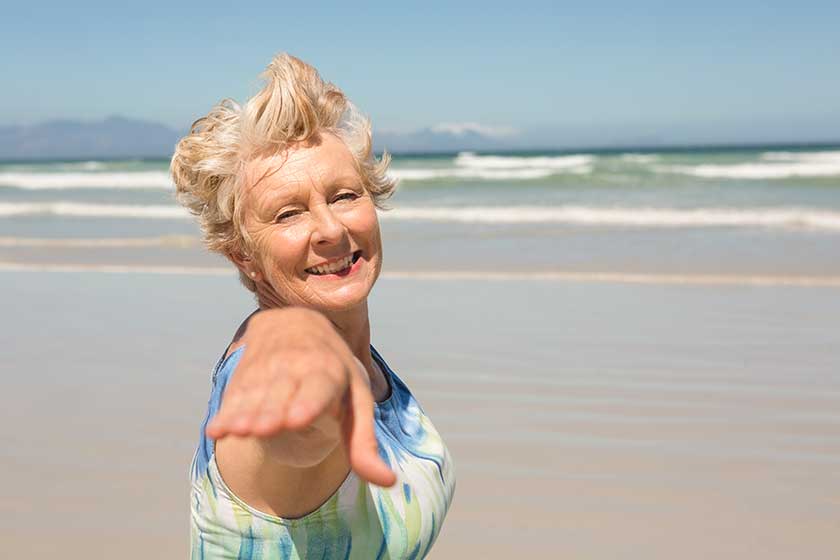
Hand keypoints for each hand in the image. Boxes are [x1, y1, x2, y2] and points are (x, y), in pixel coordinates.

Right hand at [205, 307, 395, 487]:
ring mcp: (267, 368)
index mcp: (330, 370)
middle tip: (264, 430)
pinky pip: (235, 395)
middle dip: (272, 411)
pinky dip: (227, 413)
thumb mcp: (355, 400)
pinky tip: (216, 430)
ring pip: (255, 394)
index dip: (308, 402)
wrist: (295, 323)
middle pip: (282, 393)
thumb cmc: (334, 374)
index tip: (297, 419)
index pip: (319, 386)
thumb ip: (364, 443)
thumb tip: (388, 483)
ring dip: (246, 414)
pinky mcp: (244, 375)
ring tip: (238, 432)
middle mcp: (296, 365)